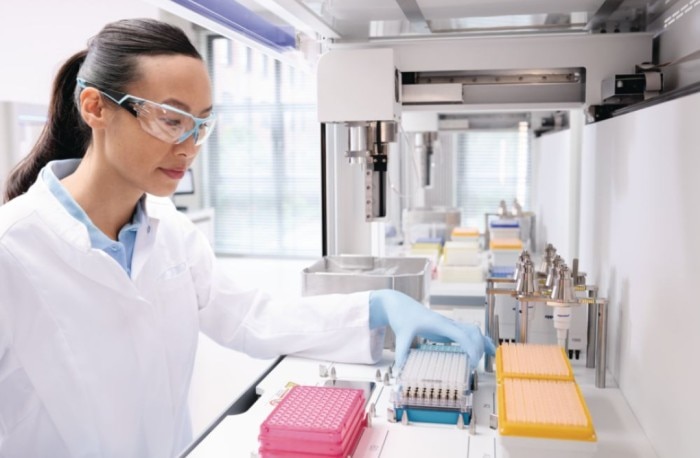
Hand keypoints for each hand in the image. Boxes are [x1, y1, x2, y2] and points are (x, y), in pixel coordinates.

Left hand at [369, 289, 494, 369]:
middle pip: (472, 332)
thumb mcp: (401, 334)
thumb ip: (402, 351)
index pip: (461, 334)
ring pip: (473, 331)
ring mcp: (449, 325)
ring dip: (482, 344)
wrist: (400, 305)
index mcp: (439, 323)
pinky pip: (468, 333)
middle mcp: (448, 323)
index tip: (473, 362)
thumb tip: (400, 370)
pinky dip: (480, 341)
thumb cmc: (402, 317)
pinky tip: (488, 351)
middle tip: (473, 366)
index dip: (471, 347)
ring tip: (487, 360)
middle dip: (478, 348)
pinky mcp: (448, 329)